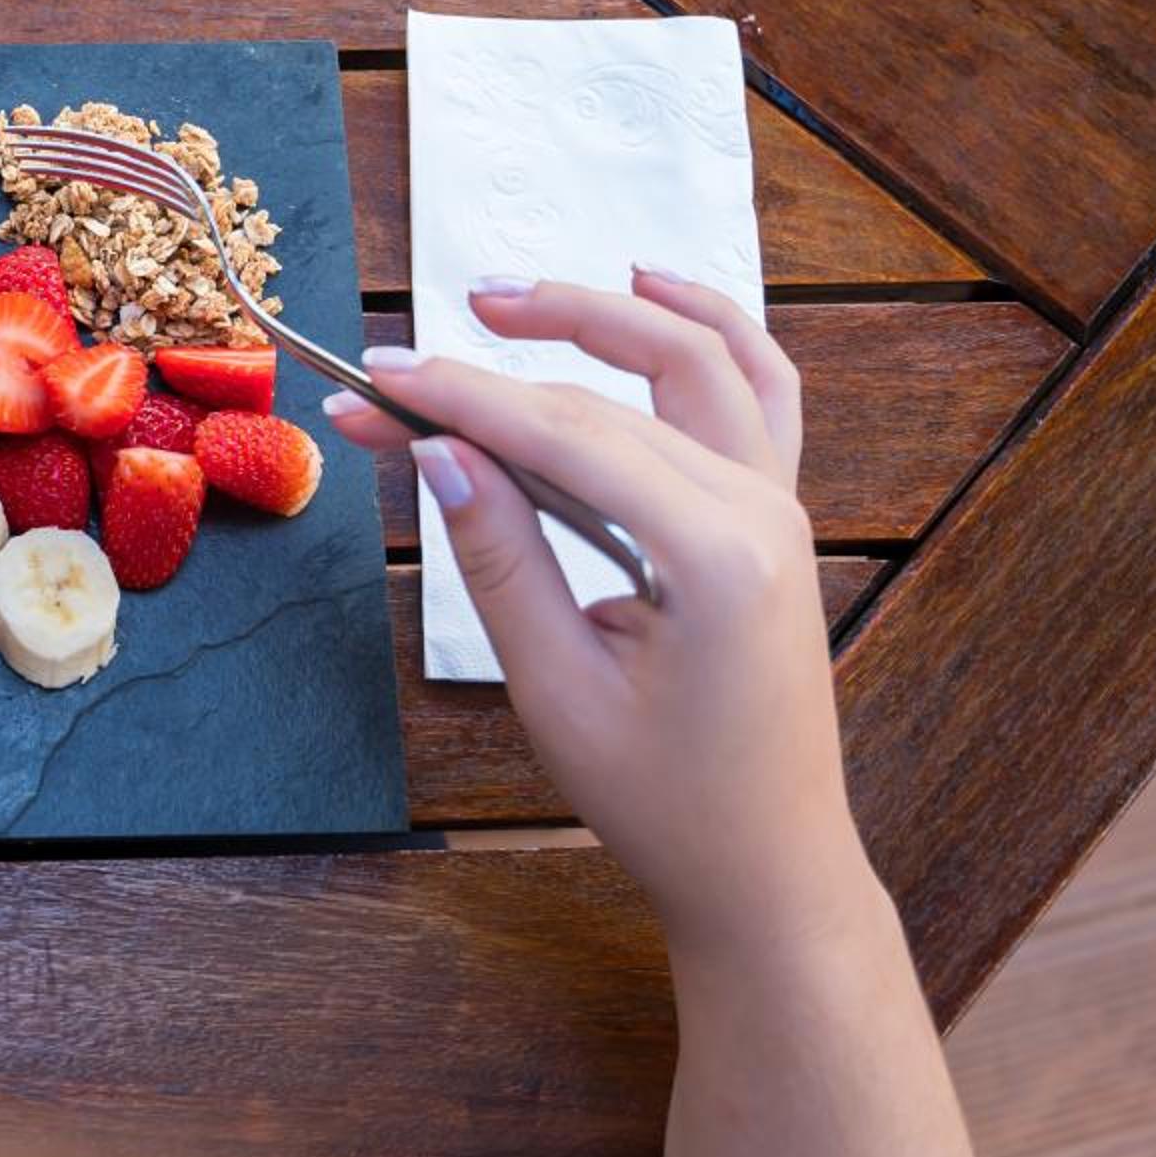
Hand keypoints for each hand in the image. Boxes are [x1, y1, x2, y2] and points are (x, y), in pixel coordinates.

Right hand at [324, 268, 862, 949]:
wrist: (768, 870)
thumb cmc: (668, 803)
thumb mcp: (557, 689)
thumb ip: (500, 558)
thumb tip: (440, 452)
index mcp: (715, 559)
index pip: (565, 439)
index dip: (460, 400)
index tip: (374, 380)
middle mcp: (764, 513)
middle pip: (611, 398)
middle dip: (494, 370)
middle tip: (396, 364)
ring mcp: (782, 509)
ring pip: (696, 364)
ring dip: (604, 315)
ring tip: (504, 297)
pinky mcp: (775, 518)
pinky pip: (757, 390)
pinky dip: (709, 328)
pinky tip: (651, 286)